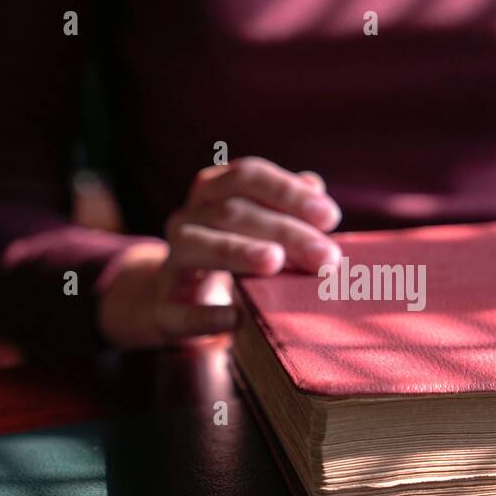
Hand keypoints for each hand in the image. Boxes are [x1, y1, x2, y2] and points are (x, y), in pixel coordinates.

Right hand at [97, 157, 342, 348]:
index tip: (330, 216)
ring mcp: (172, 261)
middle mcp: (186, 219)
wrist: (174, 298)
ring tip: (276, 261)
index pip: (247, 177)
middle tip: (327, 257)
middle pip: (232, 212)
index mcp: (211, 191)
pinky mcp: (165, 308)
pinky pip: (181, 310)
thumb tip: (314, 185)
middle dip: (285, 231)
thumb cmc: (232, 252)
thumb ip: (285, 206)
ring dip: (239, 251)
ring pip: (199, 246)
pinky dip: (206, 315)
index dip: (287, 192)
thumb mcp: (258, 224)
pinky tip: (235, 318)